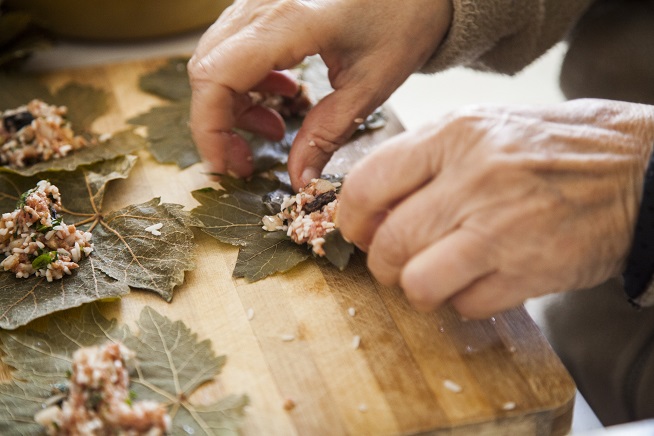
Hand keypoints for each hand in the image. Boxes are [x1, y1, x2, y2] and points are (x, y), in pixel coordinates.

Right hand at [188, 0, 452, 189]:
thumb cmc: (406, 17)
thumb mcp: (370, 85)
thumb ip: (328, 133)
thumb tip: (298, 178)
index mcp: (289, 19)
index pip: (216, 76)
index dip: (210, 129)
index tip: (227, 165)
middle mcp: (263, 1)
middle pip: (206, 68)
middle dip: (218, 122)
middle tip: (247, 157)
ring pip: (217, 56)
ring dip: (234, 101)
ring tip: (275, 128)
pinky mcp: (268, 0)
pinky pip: (236, 43)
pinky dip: (247, 77)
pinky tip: (283, 92)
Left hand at [338, 99, 653, 317]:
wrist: (634, 170)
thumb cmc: (544, 149)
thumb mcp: (477, 128)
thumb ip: (419, 161)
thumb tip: (365, 205)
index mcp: (453, 135)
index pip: (367, 185)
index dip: (351, 218)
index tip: (358, 231)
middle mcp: (474, 179)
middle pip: (388, 243)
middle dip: (382, 263)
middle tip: (395, 260)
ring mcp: (502, 227)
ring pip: (418, 282)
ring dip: (417, 288)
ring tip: (433, 274)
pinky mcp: (529, 271)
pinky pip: (465, 305)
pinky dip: (463, 300)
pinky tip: (480, 278)